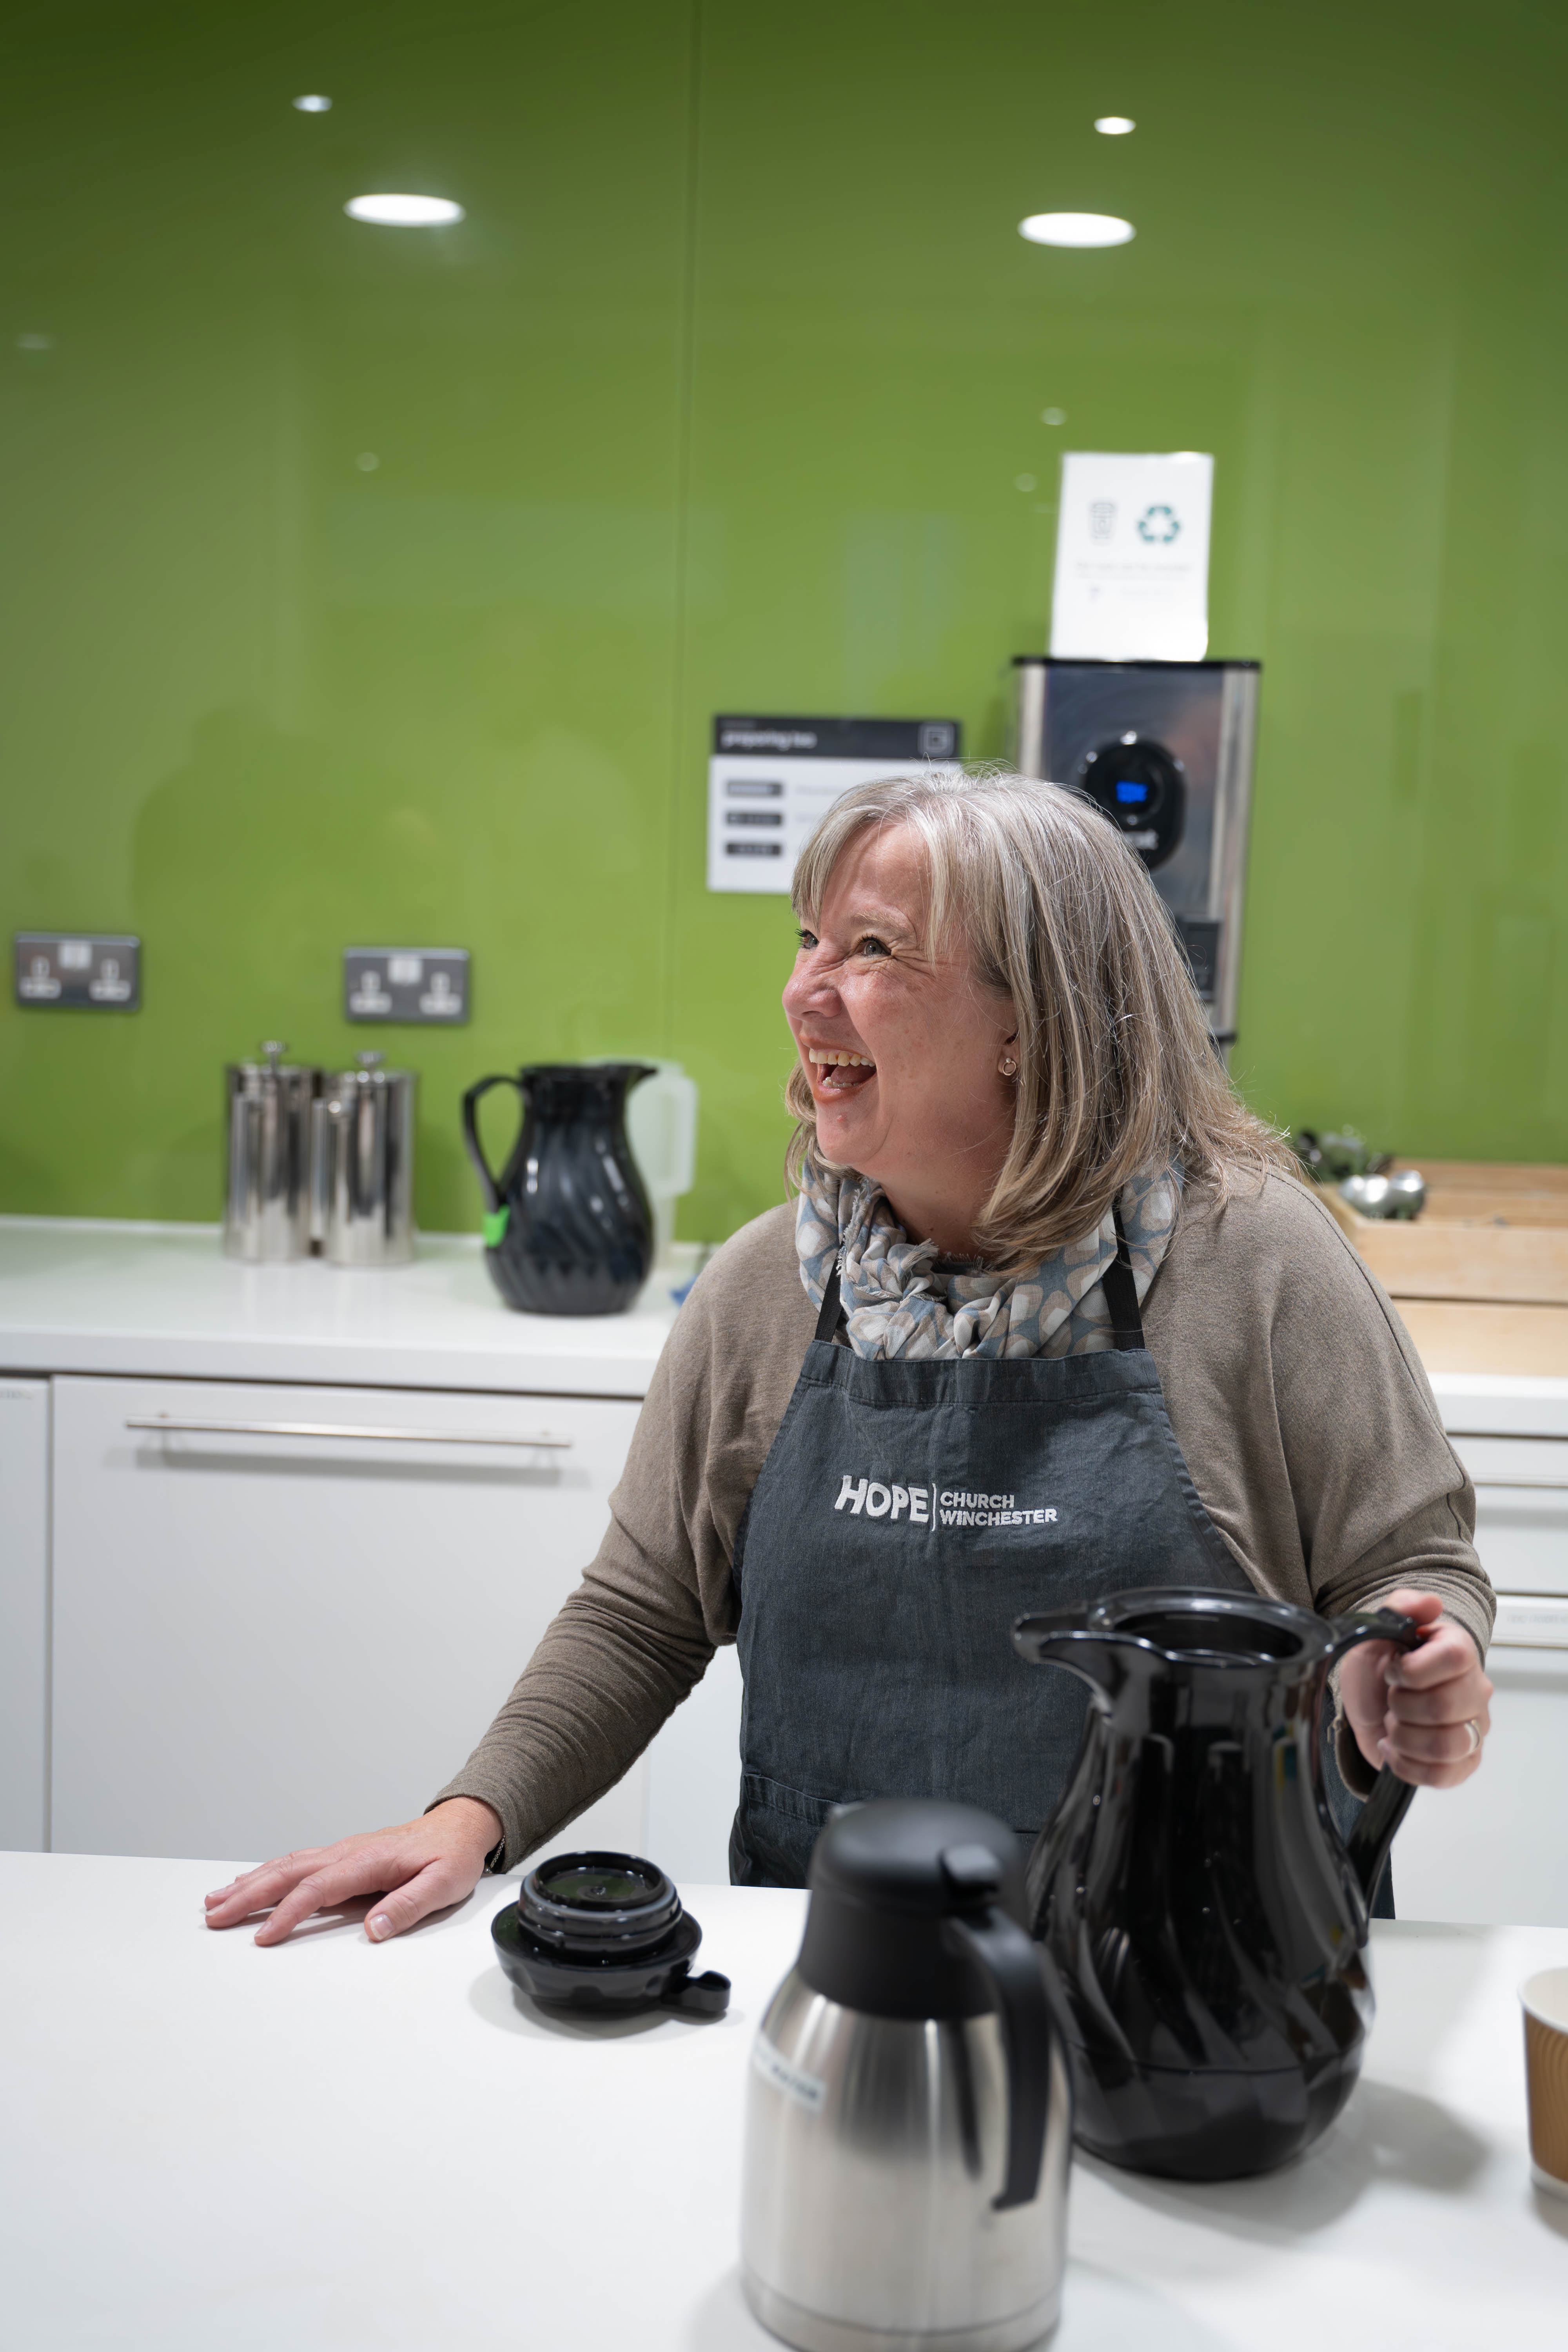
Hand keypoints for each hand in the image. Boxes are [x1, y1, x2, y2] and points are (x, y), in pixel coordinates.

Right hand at [202, 1796, 501, 1945]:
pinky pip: (296, 1863)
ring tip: (216, 1901)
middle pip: (289, 1874)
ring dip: (249, 1883)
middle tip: (214, 1916)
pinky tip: (248, 1882)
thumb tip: (375, 1927)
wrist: (459, 1827)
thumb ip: (409, 1905)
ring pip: (286, 1865)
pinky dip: (266, 1872)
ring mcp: (342, 1852)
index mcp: (368, 1861)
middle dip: (249, 1895)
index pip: (318, 1890)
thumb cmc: (451, 1856)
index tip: (264, 1938)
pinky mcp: (342, 1856)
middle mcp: (348, 1853)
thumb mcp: (444, 1883)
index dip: (288, 1914)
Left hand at [1339, 1589, 1492, 1786]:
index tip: (1392, 1671)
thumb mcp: (1375, 1630)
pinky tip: (1395, 1750)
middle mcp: (1475, 1690)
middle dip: (1402, 1706)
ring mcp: (1474, 1729)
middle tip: (1390, 1699)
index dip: (1413, 1669)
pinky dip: (1408, 1765)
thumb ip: (1401, 1607)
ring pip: (1446, 1745)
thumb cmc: (1377, 1668)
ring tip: (1393, 1725)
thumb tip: (1430, 1602)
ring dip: (1404, 1737)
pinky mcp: (1465, 1762)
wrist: (1370, 1705)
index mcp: (1458, 1652)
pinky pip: (1444, 1775)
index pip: (1455, 1658)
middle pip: (1445, 1707)